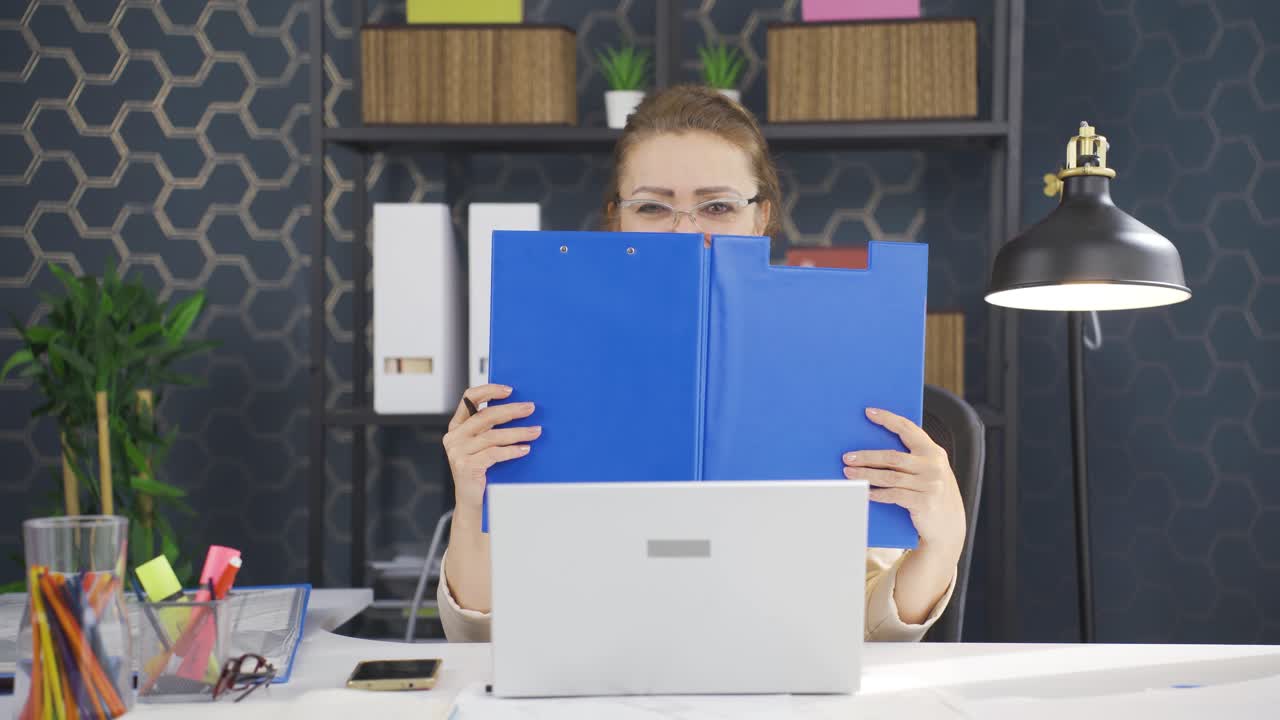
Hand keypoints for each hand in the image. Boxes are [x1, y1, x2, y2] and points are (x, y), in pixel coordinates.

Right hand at [442, 384, 540, 513]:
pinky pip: (494, 453)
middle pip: (485, 416)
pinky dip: (512, 450)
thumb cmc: (482, 470)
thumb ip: (491, 428)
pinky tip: (525, 449)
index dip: (489, 391)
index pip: (468, 398)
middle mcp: (454, 436)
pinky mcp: (465, 466)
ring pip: (492, 436)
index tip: (510, 390)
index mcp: (457, 426)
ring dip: (517, 432)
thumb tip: (520, 409)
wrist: (472, 501)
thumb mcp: (483, 445)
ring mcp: (457, 451)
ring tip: (535, 431)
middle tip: (530, 408)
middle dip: (511, 411)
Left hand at [843, 408, 965, 559]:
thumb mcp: (929, 472)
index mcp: (934, 452)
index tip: (869, 412)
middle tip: (846, 457)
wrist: (949, 527)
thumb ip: (913, 459)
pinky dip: (877, 493)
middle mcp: (933, 466)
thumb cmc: (931, 494)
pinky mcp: (924, 502)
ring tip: (848, 473)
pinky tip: (865, 492)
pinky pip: (894, 495)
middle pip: (892, 457)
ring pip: (889, 477)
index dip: (888, 419)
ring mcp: (930, 484)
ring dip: (865, 475)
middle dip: (866, 456)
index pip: (908, 429)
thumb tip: (875, 449)